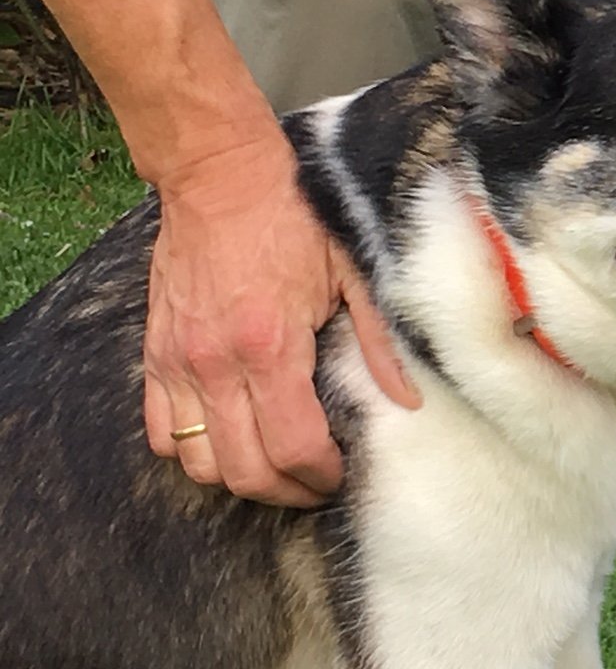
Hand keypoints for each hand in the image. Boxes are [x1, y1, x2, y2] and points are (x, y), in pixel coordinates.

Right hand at [144, 133, 420, 505]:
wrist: (220, 177)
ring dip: (238, 476)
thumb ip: (379, 341)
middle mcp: (216, 363)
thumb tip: (408, 398)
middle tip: (314, 483)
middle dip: (285, 490)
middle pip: (243, 470)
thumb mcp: (353, 270)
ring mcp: (177, 362)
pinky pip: (160, 432)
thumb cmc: (294, 217)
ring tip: (275, 465)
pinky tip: (227, 437)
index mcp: (270, 345)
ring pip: (197, 462)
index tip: (341, 473)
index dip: (321, 475)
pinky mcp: (153, 354)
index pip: (293, 446)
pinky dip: (191, 450)